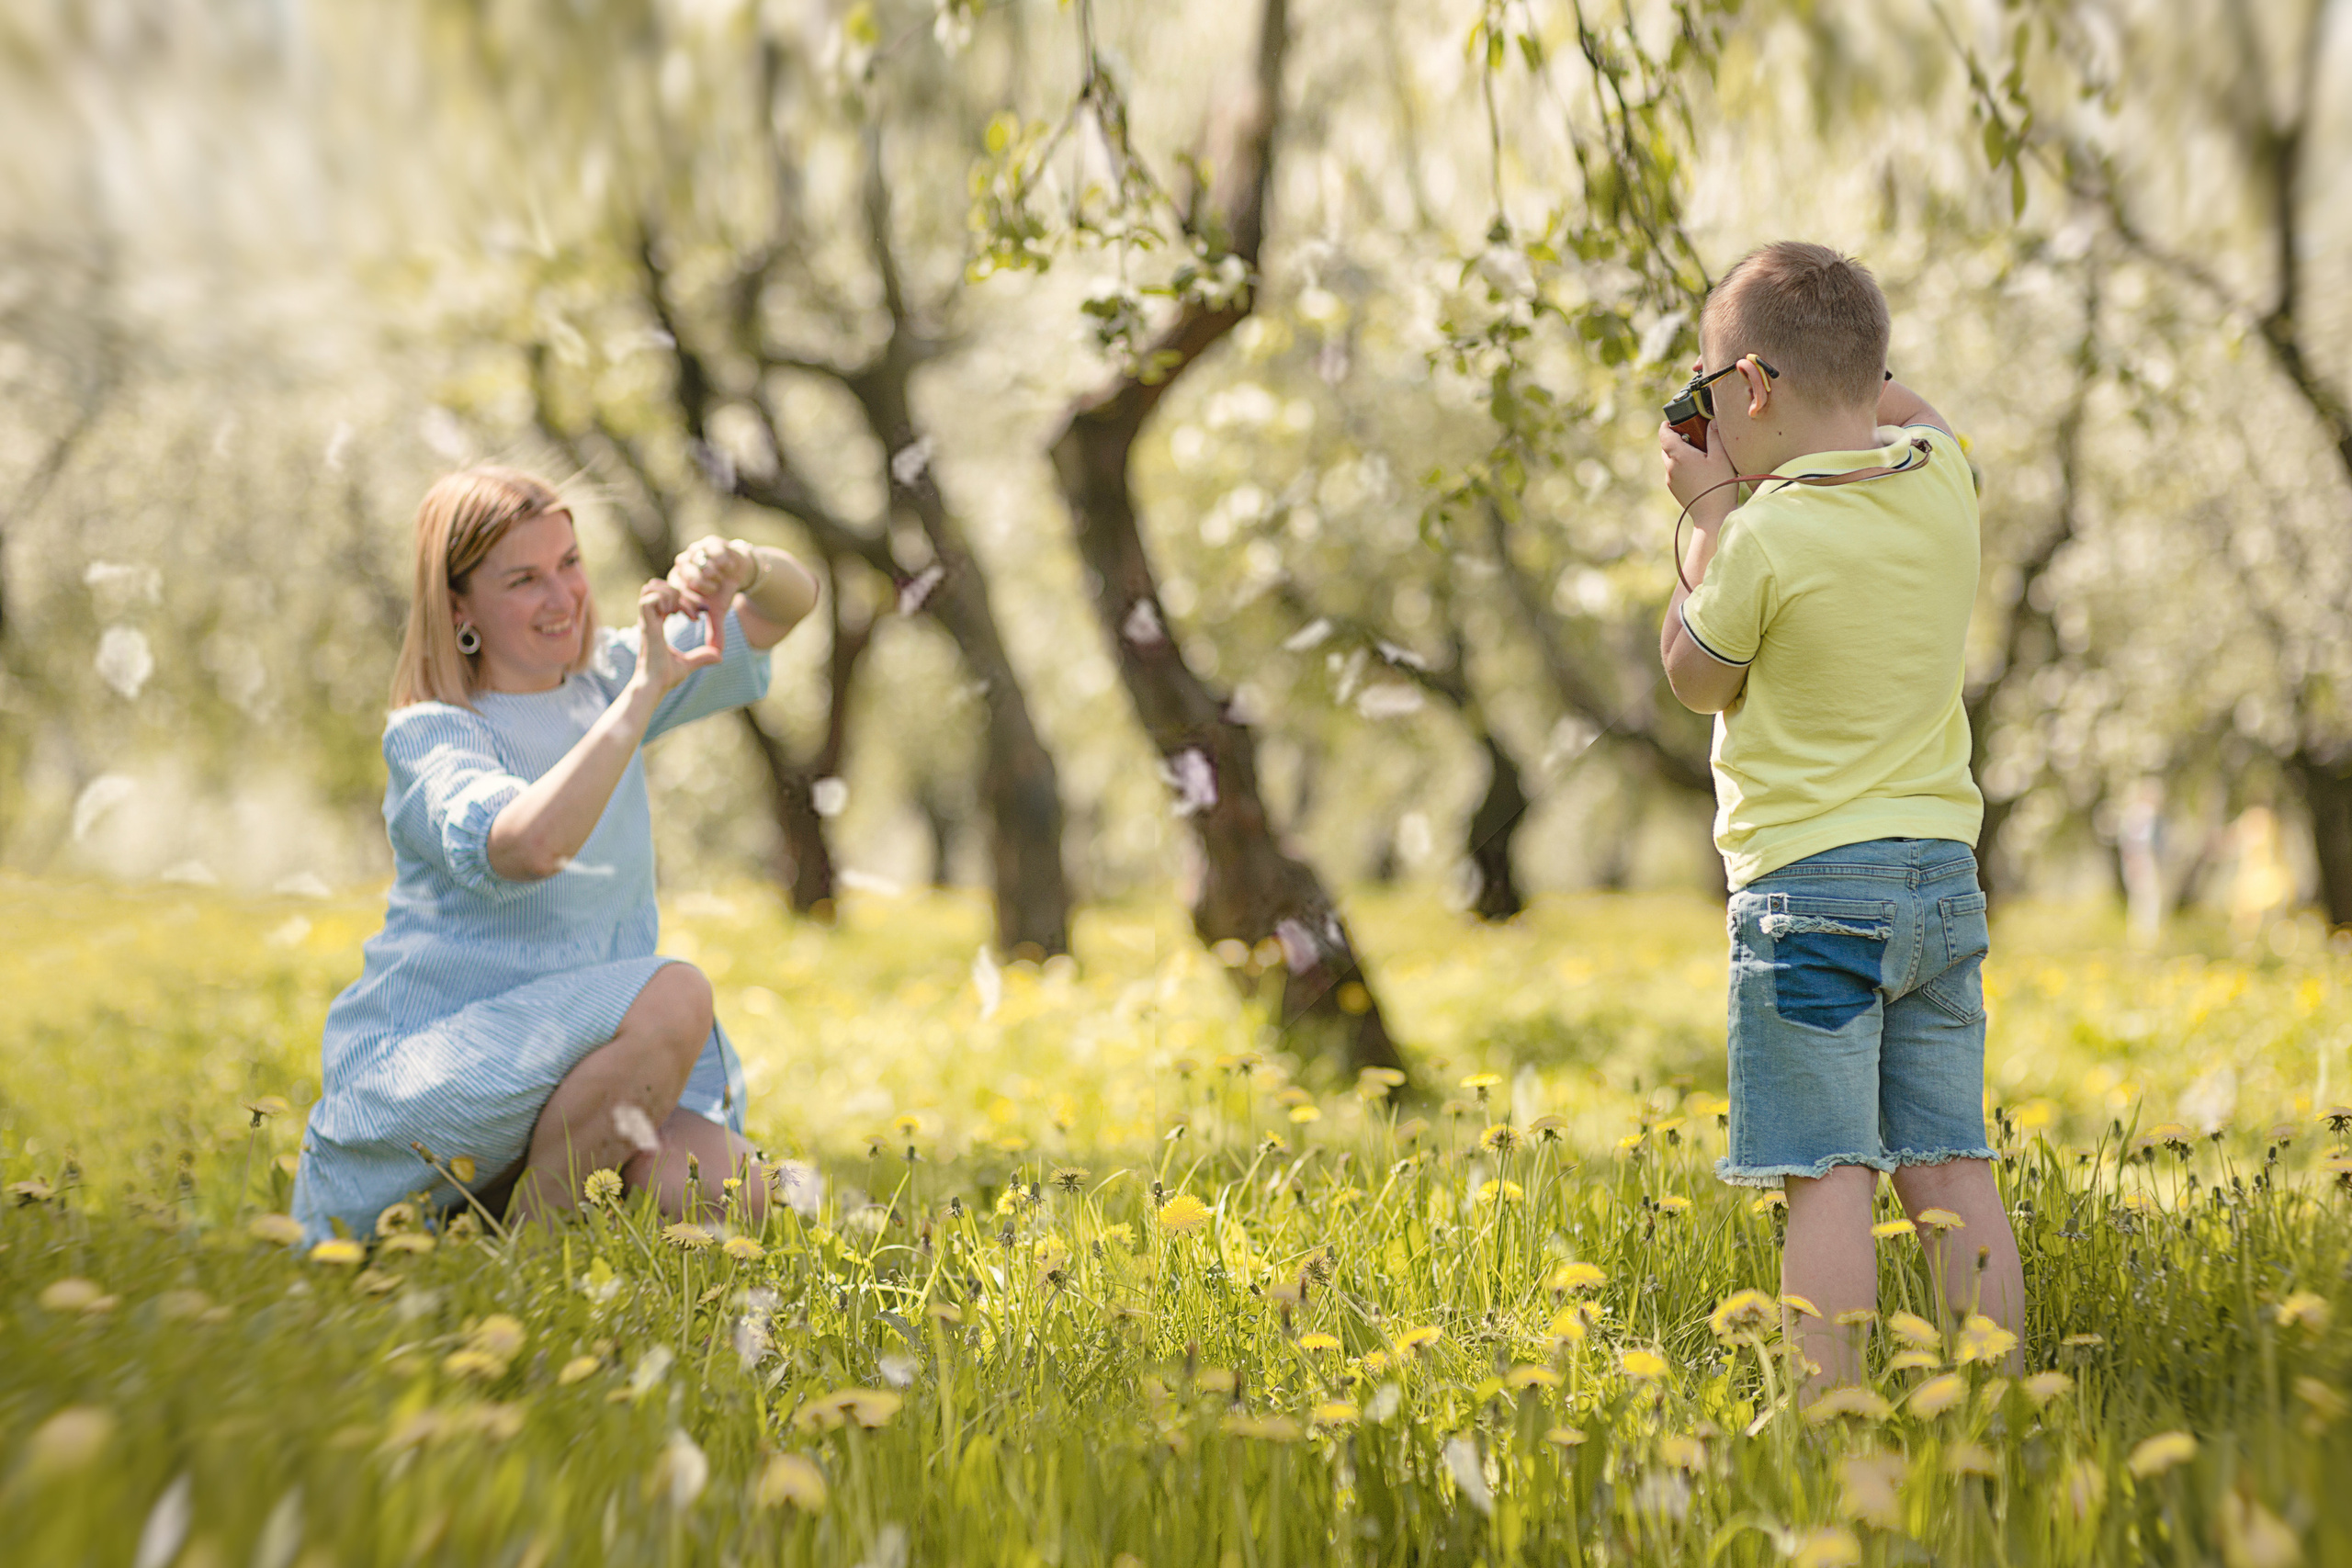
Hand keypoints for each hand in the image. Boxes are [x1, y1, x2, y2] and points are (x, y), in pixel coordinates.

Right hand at [630, 579, 723, 695]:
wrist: (655, 685)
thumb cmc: (666, 676)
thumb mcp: (688, 664)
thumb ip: (702, 657)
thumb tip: (720, 657)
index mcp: (657, 624)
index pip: (664, 596)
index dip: (682, 599)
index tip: (697, 616)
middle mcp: (650, 619)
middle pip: (654, 585)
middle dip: (676, 590)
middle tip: (691, 610)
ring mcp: (646, 620)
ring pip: (650, 587)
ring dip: (669, 593)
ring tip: (680, 611)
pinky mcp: (646, 625)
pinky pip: (649, 599)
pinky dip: (664, 601)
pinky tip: (674, 615)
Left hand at [668, 535, 751, 625]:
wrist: (739, 570)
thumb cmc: (722, 591)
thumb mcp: (718, 611)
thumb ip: (714, 630)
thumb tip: (717, 654)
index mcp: (677, 583)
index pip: (676, 595)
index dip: (690, 605)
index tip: (701, 610)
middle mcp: (681, 566)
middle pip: (690, 580)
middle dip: (706, 589)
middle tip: (713, 589)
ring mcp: (694, 552)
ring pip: (702, 567)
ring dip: (715, 575)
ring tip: (720, 576)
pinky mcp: (708, 543)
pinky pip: (715, 555)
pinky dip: (723, 563)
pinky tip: (727, 566)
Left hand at [1659, 419, 1735, 517]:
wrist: (1713, 517)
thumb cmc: (1719, 485)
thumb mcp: (1721, 457)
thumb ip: (1714, 436)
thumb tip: (1712, 421)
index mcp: (1678, 455)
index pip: (1663, 434)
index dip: (1667, 425)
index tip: (1675, 420)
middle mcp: (1670, 467)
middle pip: (1666, 447)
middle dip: (1676, 438)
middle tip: (1693, 434)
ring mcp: (1671, 480)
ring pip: (1670, 460)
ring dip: (1679, 453)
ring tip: (1698, 452)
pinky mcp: (1675, 490)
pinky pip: (1674, 472)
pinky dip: (1681, 466)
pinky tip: (1698, 469)